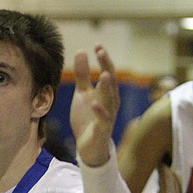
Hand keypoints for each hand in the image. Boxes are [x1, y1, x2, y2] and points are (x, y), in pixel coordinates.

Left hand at [70, 45, 119, 166]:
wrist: (88, 147)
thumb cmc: (88, 118)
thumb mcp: (82, 94)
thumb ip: (82, 75)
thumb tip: (82, 51)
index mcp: (106, 93)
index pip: (107, 72)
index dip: (103, 59)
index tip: (97, 45)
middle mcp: (110, 103)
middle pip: (110, 83)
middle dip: (106, 67)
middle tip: (101, 52)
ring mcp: (107, 117)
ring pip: (110, 100)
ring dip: (107, 88)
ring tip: (104, 74)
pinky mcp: (102, 131)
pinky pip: (103, 121)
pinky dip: (100, 113)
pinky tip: (95, 104)